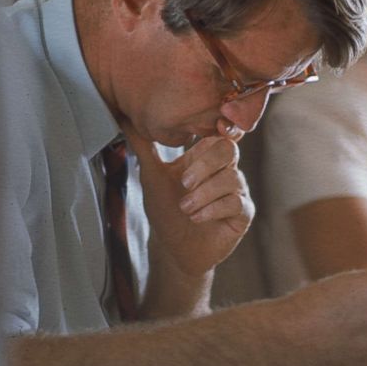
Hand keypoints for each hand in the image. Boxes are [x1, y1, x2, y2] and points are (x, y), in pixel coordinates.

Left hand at [123, 122, 253, 277]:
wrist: (173, 249)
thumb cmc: (165, 211)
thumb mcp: (151, 176)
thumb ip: (142, 146)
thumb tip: (123, 116)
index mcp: (204, 157)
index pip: (217, 134)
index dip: (218, 130)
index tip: (209, 132)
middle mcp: (224, 170)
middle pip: (228, 150)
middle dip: (204, 165)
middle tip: (184, 183)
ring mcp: (236, 191)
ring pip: (231, 178)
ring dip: (203, 194)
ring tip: (185, 207)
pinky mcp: (243, 213)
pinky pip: (236, 202)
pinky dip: (212, 209)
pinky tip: (196, 217)